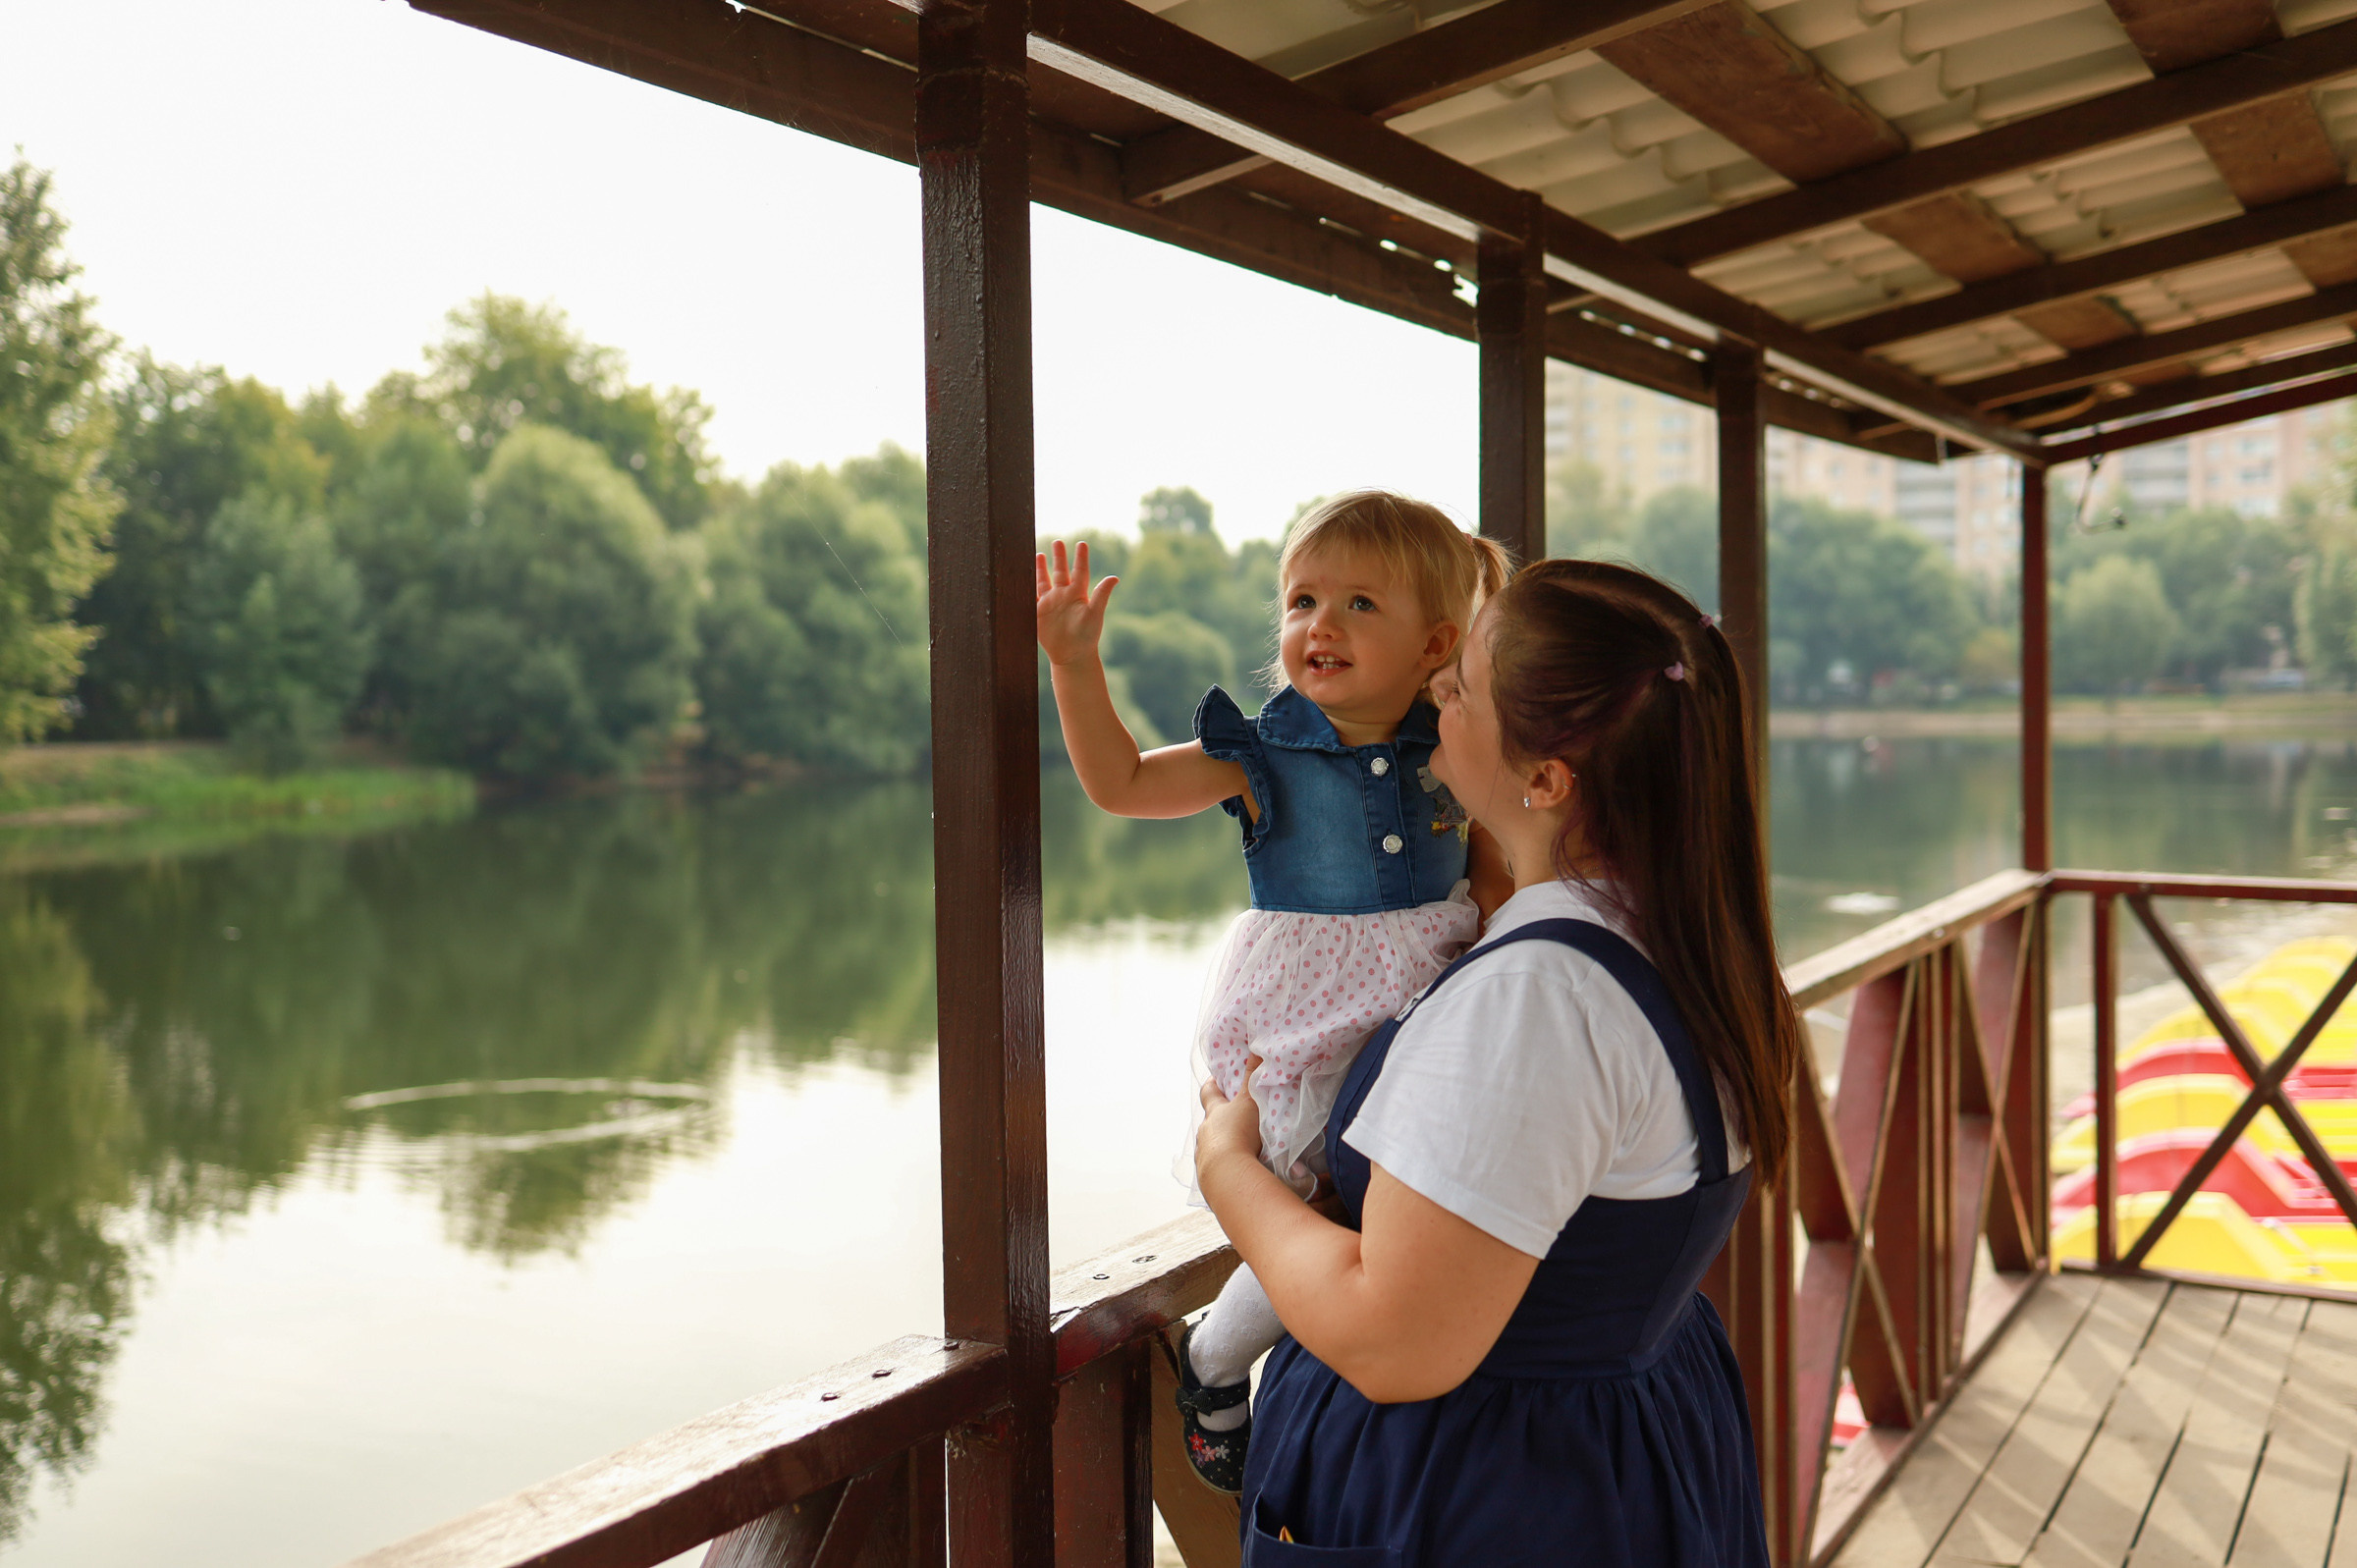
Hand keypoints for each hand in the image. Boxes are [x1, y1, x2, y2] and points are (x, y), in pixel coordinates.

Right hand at [1035, 539, 1116, 665]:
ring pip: (1044, 581)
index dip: (1080, 557)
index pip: (1080, 571)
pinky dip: (1027, 586)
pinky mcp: (1038, 612)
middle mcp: (1064, 596)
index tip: (1081, 543)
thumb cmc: (1087, 636)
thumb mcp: (1095, 614)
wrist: (1072, 655)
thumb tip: (1114, 577)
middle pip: (1061, 571)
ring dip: (1041, 568)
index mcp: (1079, 594)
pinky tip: (1022, 576)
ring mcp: (1050, 603)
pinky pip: (1031, 595)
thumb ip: (1101, 595)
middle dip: (1059, 557)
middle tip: (1058, 541)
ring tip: (1039, 554)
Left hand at [1196, 1054, 1265, 1181]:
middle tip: (1235, 1118)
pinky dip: (1227, 1166)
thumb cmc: (1238, 1134)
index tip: (1217, 1081)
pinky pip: (1218, 1168)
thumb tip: (1256, 1047)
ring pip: (1213, 1145)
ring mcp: (1205, 1156)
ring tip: (1242, 1148)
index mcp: (1214, 1113)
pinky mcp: (1209, 1177)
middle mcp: (1205, 1133)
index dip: (1213, 1086)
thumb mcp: (1249, 1102)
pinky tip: (1239, 1170)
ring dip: (1224, 1145)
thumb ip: (1252, 1076)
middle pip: (1210, 1122)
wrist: (1227, 1176)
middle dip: (1220, 1120)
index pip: (1209, 1093)